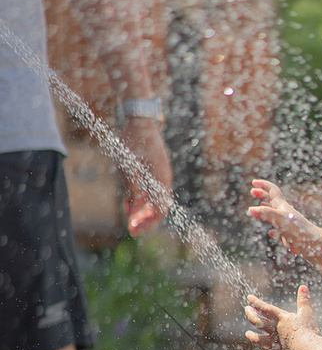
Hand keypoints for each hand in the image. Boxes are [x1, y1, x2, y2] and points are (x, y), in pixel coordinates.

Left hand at [118, 117, 172, 234]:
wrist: (140, 118)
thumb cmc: (133, 140)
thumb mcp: (128, 167)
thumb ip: (132, 190)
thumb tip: (133, 213)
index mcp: (161, 179)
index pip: (160, 210)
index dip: (148, 223)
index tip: (134, 231)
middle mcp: (164, 179)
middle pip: (159, 208)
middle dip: (145, 220)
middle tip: (132, 230)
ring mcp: (161, 174)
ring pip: (155, 200)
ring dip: (143, 211)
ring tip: (129, 216)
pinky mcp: (155, 170)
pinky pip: (151, 190)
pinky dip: (142, 199)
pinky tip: (129, 203)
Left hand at [244, 284, 317, 349]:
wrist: (306, 348)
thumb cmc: (307, 329)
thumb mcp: (307, 313)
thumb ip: (304, 300)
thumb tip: (303, 286)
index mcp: (281, 318)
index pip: (266, 308)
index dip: (256, 302)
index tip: (249, 298)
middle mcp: (274, 329)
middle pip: (258, 321)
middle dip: (251, 315)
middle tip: (247, 310)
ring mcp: (275, 342)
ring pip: (259, 339)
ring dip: (252, 337)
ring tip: (248, 334)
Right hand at [247, 179, 309, 252]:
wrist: (310, 243)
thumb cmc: (296, 229)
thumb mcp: (279, 218)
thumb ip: (265, 213)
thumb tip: (250, 209)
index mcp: (282, 206)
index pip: (272, 191)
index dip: (263, 185)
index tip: (253, 183)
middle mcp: (284, 213)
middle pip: (272, 200)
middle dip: (262, 194)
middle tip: (252, 191)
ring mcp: (286, 224)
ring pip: (275, 214)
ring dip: (266, 209)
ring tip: (260, 205)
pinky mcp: (287, 236)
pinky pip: (279, 232)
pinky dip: (274, 231)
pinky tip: (271, 233)